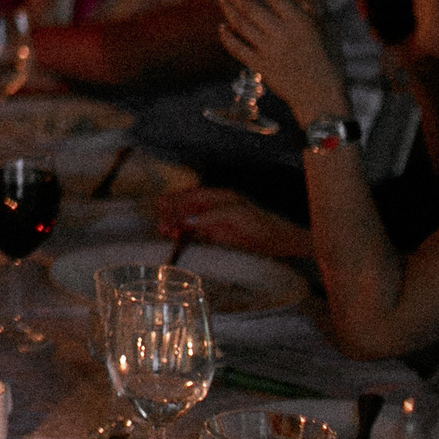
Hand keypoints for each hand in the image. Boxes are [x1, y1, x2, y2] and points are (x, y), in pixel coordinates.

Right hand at [151, 187, 312, 260]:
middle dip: (172, 213)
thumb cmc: (260, 225)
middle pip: (189, 207)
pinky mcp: (222, 234)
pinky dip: (187, 233)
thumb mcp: (234, 218)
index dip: (175, 201)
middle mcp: (217, 206)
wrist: (280, 241)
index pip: (191, 197)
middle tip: (158, 222)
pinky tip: (178, 236)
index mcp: (220, 197)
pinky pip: (199, 231)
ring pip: (192, 219)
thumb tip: (186, 223)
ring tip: (163, 230)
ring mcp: (219, 220)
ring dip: (177, 224)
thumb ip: (209, 219)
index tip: (159, 206)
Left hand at [218, 0, 342, 128]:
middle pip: (249, 7)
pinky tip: (221, 27)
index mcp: (299, 21)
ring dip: (228, 9)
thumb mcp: (326, 27)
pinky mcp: (259, 67)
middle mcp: (281, 34)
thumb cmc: (329, 59)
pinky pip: (236, 48)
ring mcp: (268, 51)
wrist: (322, 97)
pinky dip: (227, 37)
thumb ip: (314, 0)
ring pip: (240, 25)